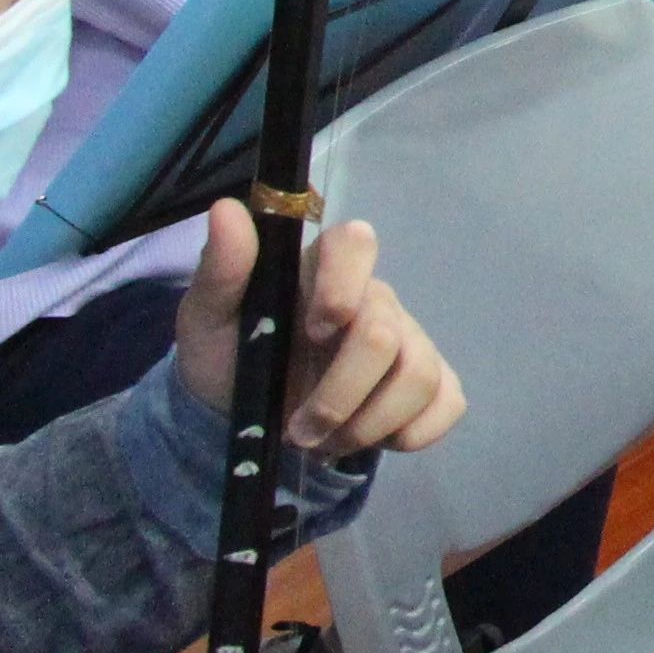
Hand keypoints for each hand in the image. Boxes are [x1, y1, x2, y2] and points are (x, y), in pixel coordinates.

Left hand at [175, 205, 466, 458]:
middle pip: (384, 336)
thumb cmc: (228, 353)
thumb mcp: (205, 317)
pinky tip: (375, 439)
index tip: (312, 331)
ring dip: (367, 425)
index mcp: (325, 270)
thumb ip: (221, 270)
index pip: (355, 243)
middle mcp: (376, 299)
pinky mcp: (431, 384)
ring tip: (326, 442)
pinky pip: (448, 403)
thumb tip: (226, 210)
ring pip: (420, 376)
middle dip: (338, 397)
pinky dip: (413, 433)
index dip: (342, 285)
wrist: (245, 411)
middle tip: (299, 430)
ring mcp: (410, 341)